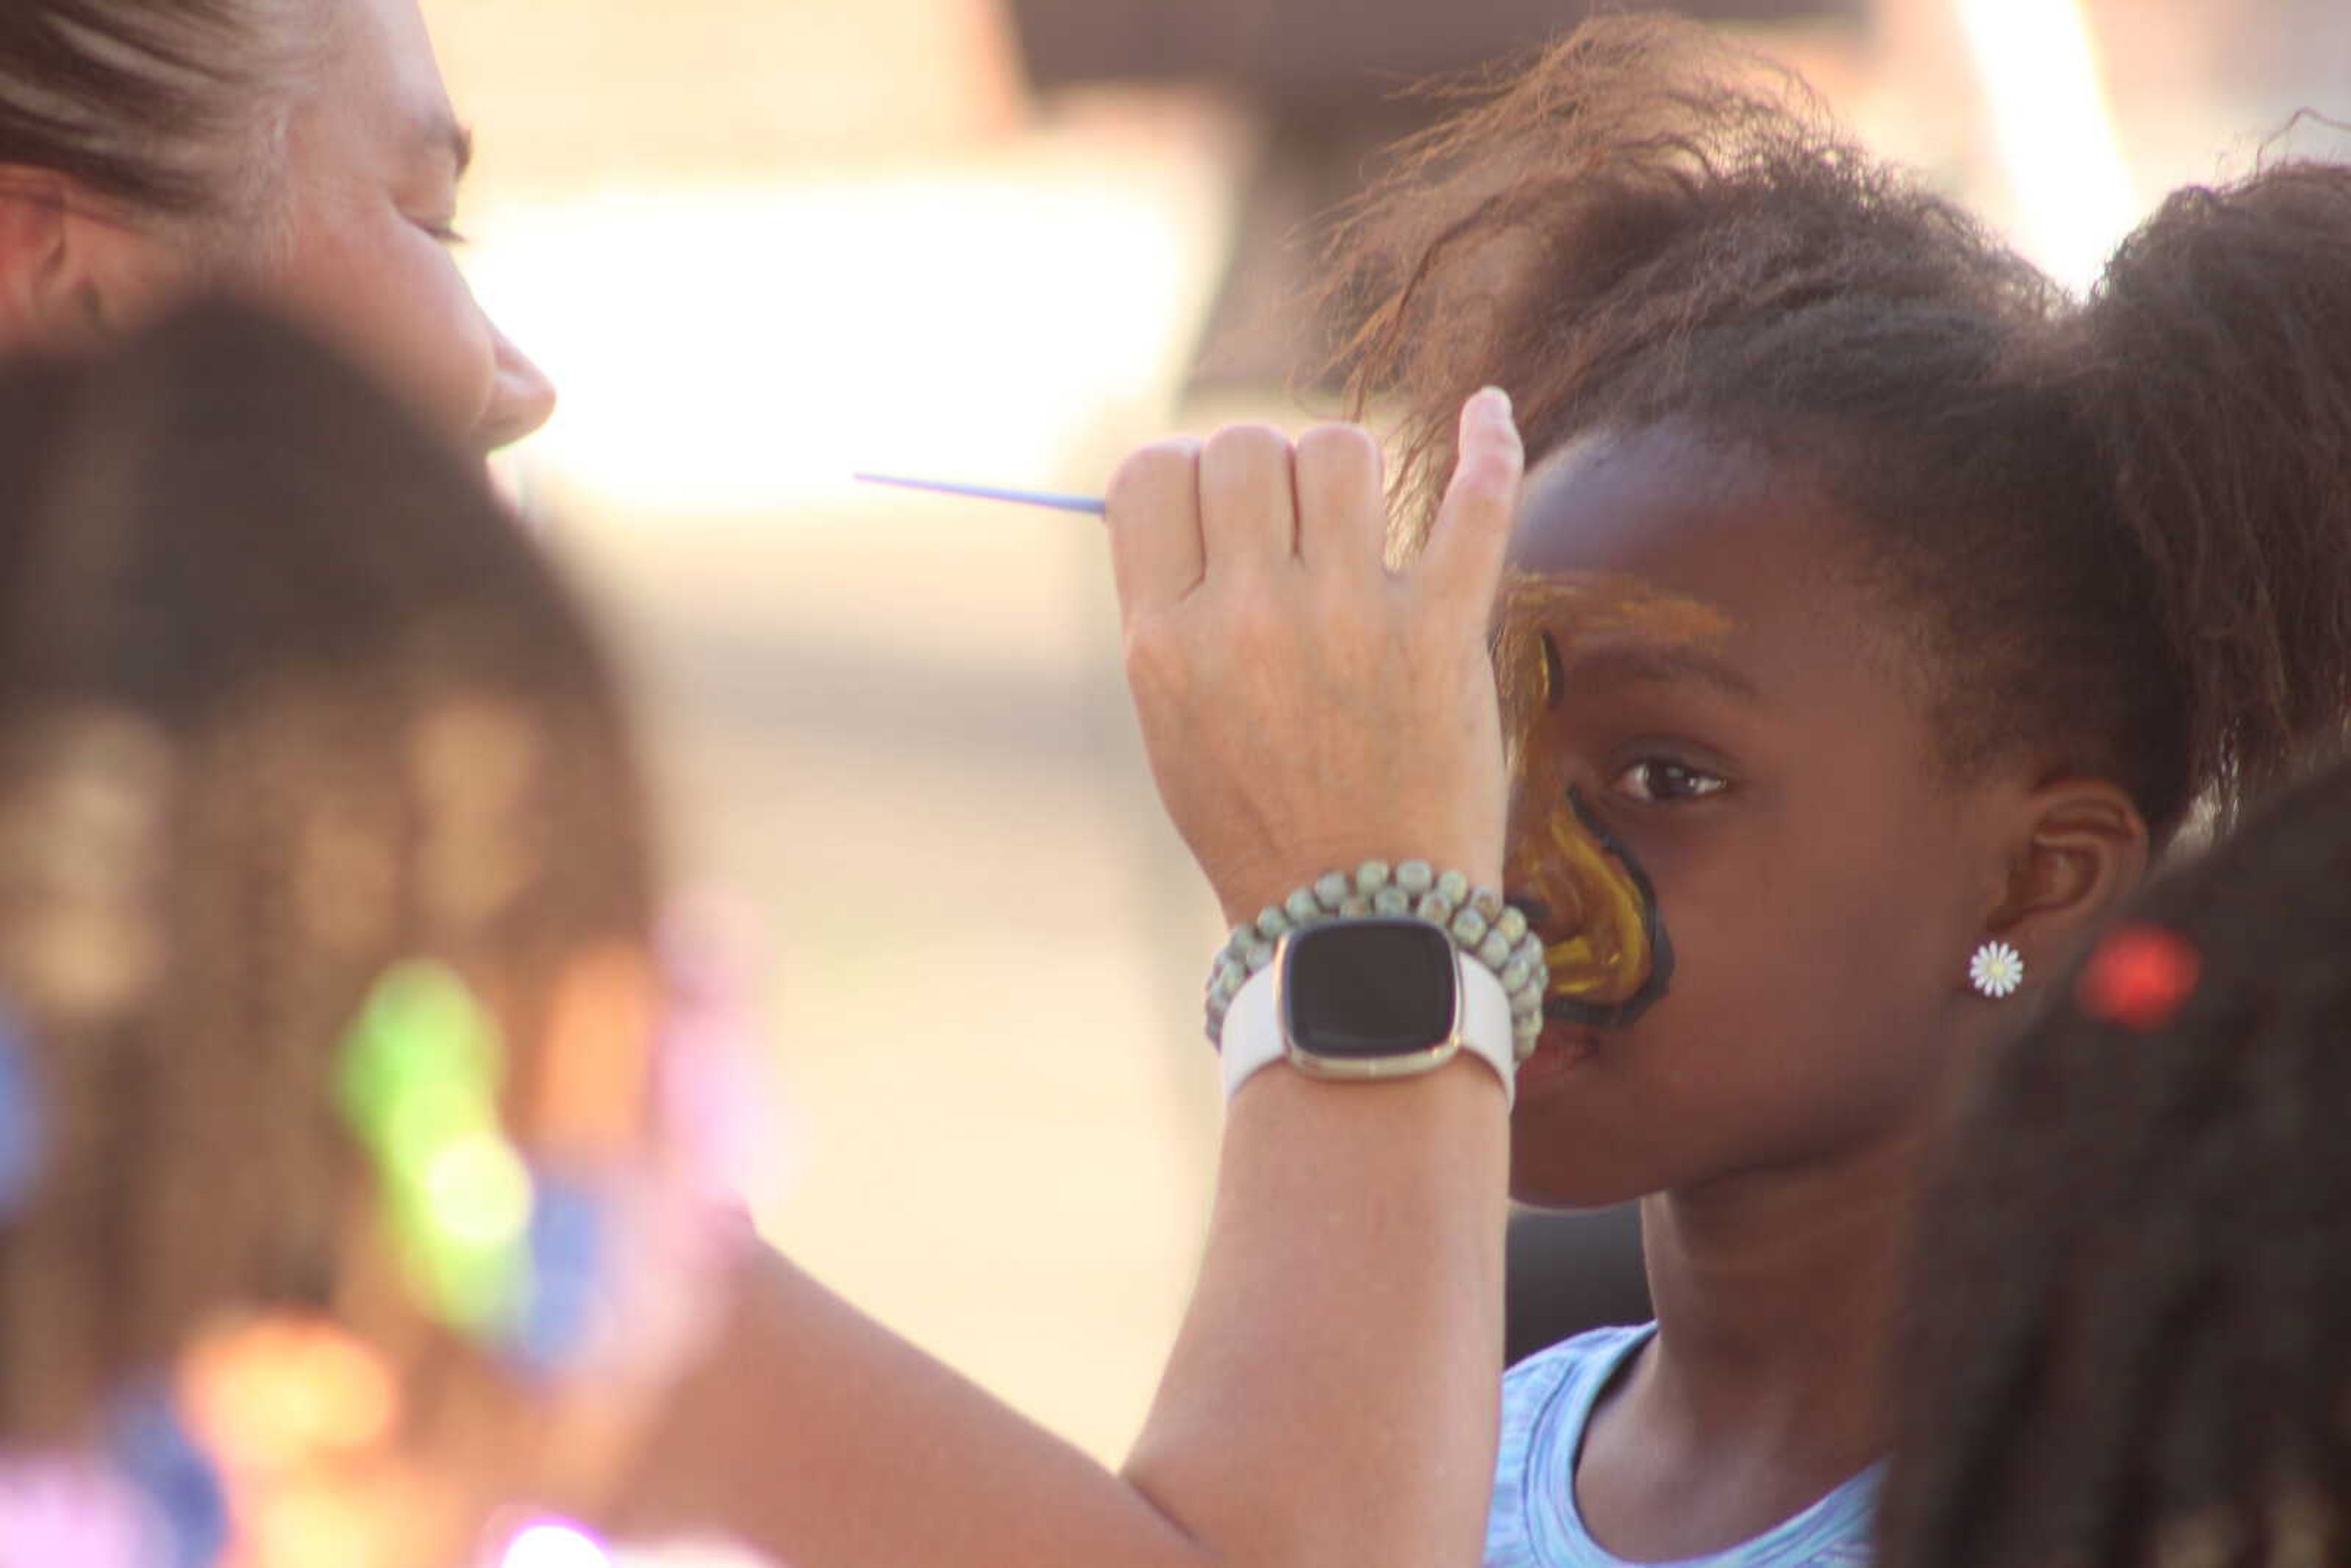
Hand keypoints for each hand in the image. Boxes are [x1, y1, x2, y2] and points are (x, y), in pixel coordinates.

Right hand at [1105, 389, 1523, 927]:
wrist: (1359, 922)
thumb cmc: (1261, 824)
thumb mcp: (1173, 720)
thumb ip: (1174, 608)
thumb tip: (1194, 492)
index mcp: (1166, 640)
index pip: (1152, 474)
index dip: (1183, 470)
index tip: (1214, 507)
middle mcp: (1252, 616)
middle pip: (1245, 448)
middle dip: (1263, 469)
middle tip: (1287, 527)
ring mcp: (1354, 617)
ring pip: (1340, 451)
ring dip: (1344, 470)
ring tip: (1353, 520)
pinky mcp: (1445, 632)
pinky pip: (1477, 501)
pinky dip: (1489, 442)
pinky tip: (1486, 410)